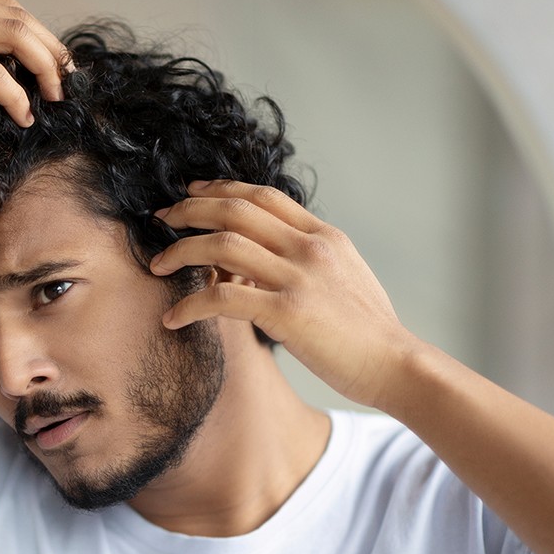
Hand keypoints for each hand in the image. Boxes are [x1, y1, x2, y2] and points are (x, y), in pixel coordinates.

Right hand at [0, 0, 70, 136]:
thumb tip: (7, 72)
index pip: (7, 7)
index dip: (40, 36)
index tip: (57, 68)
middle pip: (17, 17)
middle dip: (50, 52)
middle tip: (65, 85)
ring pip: (12, 37)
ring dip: (42, 69)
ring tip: (53, 99)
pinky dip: (15, 94)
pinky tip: (21, 114)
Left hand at [151, 180, 416, 407]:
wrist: (396, 364)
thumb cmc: (367, 331)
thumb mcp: (343, 277)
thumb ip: (306, 260)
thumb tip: (260, 260)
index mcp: (324, 236)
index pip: (263, 196)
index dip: (221, 189)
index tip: (192, 192)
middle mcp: (310, 248)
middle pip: (235, 210)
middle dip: (190, 210)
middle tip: (162, 218)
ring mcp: (298, 278)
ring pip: (222, 246)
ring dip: (181, 251)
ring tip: (158, 265)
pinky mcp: (286, 312)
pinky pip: (222, 296)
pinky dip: (189, 304)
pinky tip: (172, 318)